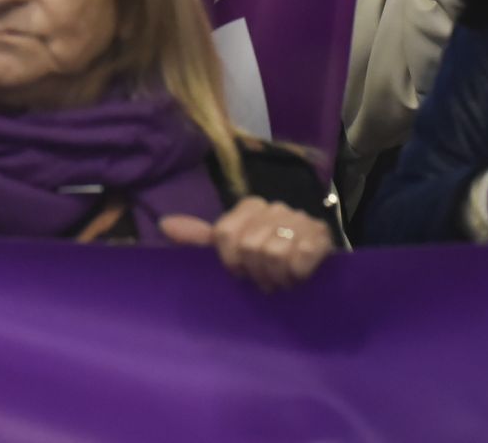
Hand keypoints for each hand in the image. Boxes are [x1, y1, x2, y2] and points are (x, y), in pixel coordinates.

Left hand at [160, 197, 332, 292]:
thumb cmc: (267, 262)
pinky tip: (300, 275)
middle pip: (249, 245)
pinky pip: (301, 257)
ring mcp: (301, 219)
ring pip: (274, 253)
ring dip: (278, 276)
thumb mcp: (232, 251)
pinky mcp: (322, 235)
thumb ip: (201, 239)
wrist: (315, 270)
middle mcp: (275, 207)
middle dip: (257, 272)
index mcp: (251, 207)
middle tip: (266, 279)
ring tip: (283, 279)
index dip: (231, 261)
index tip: (240, 273)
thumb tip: (166, 225)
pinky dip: (298, 273)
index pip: (225, 234)